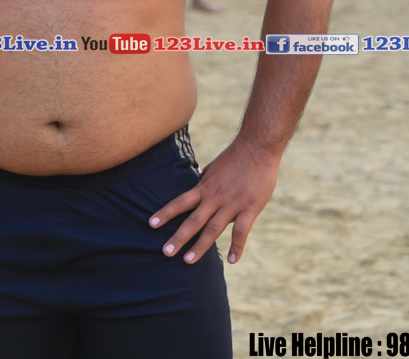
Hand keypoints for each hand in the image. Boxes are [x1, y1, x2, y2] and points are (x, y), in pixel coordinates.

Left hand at [149, 140, 279, 264]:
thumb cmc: (235, 158)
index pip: (180, 202)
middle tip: (165, 253)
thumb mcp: (213, 168)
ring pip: (213, 229)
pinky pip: (241, 231)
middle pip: (193, 220)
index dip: (165, 213)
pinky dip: (236, 247)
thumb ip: (204, 180)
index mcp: (204, 187)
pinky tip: (232, 261)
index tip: (151, 224)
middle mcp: (214, 197)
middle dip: (178, 237)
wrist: (257, 148)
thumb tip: (194, 181)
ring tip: (188, 261)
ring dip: (200, 246)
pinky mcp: (250, 208)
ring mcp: (232, 204)